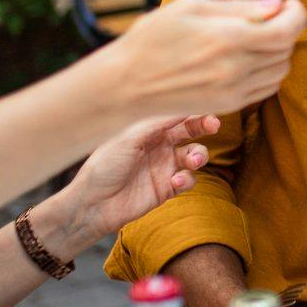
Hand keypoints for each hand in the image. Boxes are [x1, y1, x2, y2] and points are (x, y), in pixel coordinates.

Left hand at [35, 115, 222, 255]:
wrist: (93, 204)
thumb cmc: (104, 166)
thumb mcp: (129, 137)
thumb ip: (159, 121)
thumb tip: (184, 102)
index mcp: (148, 128)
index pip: (175, 113)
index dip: (192, 108)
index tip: (206, 104)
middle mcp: (159, 145)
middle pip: (190, 131)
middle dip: (204, 126)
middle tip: (214, 125)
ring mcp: (164, 167)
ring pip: (194, 155)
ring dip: (199, 155)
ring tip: (192, 160)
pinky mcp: (167, 189)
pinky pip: (188, 180)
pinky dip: (187, 179)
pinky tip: (175, 181)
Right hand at [95, 0, 303, 123]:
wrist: (126, 84)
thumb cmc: (153, 38)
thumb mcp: (191, 7)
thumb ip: (238, 7)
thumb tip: (276, 5)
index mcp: (228, 38)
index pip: (286, 30)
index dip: (297, 15)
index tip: (291, 4)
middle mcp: (236, 68)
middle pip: (287, 50)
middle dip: (287, 30)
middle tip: (271, 17)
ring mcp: (233, 91)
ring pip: (280, 72)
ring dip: (278, 52)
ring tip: (258, 38)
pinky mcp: (228, 106)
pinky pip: (266, 89)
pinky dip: (267, 72)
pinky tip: (248, 59)